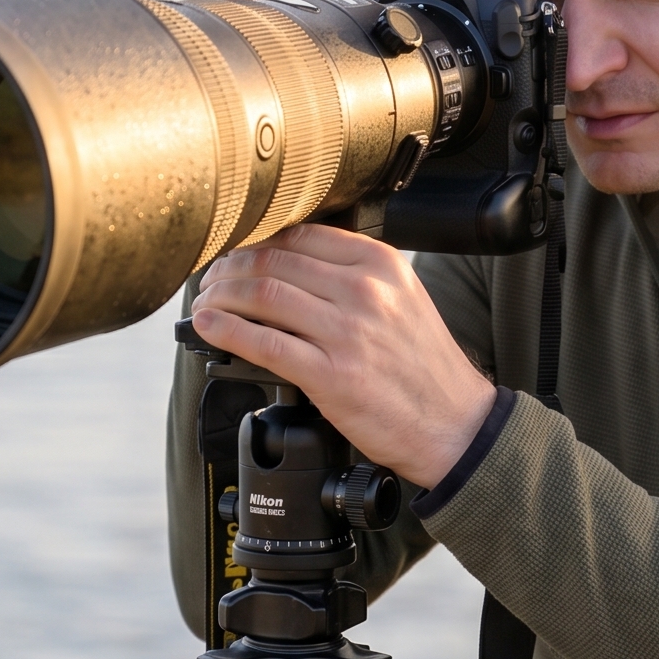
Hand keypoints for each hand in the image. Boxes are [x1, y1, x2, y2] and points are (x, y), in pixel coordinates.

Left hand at [191, 224, 495, 490]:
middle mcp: (364, 291)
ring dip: (220, 296)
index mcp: (381, 265)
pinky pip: (264, 342)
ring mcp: (347, 332)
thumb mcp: (403, 300)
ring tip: (204, 302)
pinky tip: (207, 327)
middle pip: (273, 261)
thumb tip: (289, 267)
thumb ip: (356, 277)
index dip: (254, 240)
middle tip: (209, 279)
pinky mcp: (331, 375)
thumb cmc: (424, 367)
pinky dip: (226, 330)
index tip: (235, 252)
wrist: (454, 424)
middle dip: (229, 268)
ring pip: (262, 295)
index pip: (299, 235)